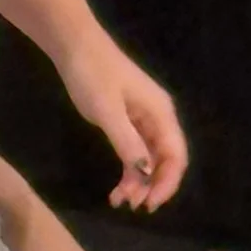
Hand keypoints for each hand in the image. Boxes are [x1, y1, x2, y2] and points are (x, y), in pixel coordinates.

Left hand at [56, 34, 188, 210]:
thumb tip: (146, 172)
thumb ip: (127, 142)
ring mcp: (143, 119)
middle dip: (152, 185)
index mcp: (160, 113)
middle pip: (166, 160)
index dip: (167, 183)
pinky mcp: (127, 120)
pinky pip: (135, 151)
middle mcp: (158, 117)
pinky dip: (129, 169)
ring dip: (138, 181)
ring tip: (120, 200)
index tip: (149, 204)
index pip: (176, 156)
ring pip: (149, 159)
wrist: (74, 45)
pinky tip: (118, 187)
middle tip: (131, 205)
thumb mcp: (107, 111)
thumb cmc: (92, 74)